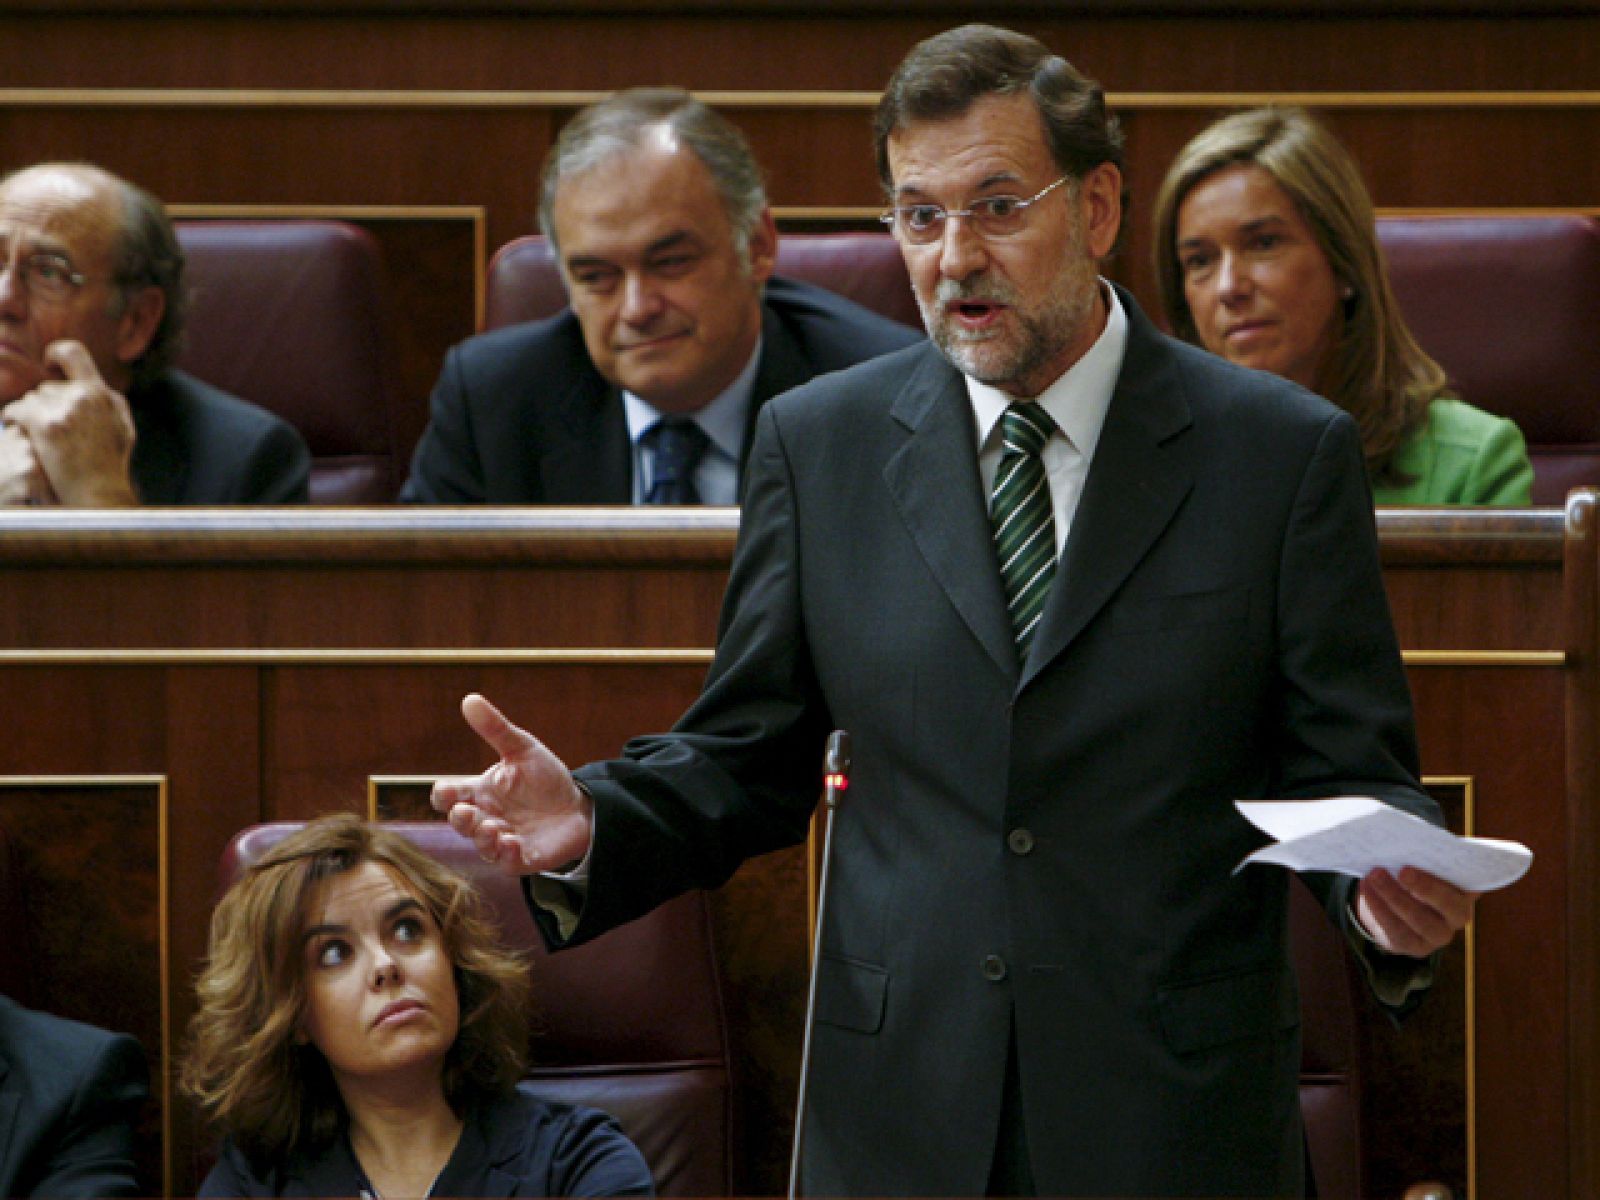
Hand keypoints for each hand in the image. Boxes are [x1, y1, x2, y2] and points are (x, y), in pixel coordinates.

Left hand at [2, 341, 136, 506]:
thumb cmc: (109, 468)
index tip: (48, 364)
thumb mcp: (122, 428)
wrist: (100, 493)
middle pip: (47, 387)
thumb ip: (107, 403)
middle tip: (45, 427)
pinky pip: (16, 410)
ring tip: (35, 435)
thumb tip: (91, 387)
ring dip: (28, 415)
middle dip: (42, 406)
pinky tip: (16, 429)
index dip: (55, 353)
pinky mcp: (47, 423)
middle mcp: (86, 396)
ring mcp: (66, 408)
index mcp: (104, 394)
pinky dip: (12, 419)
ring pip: (30, 399)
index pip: (73, 352)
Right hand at [431, 693, 593, 874]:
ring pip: (481, 845)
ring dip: (482, 838)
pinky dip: (506, 854)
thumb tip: (470, 699)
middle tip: (465, 811)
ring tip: (491, 828)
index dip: (443, 795)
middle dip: (459, 819)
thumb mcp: (522, 749)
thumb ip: (495, 729)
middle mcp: (485, 817)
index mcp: (479, 792)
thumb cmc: (544, 778)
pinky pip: (506, 862)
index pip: (448, 796)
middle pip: (460, 822)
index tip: (448, 791)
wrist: (578, 805)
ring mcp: (501, 840)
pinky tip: (512, 842)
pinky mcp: (521, 858)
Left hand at [1355, 865, 1477, 958]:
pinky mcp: (1412, 945)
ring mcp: (1437, 935)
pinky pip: (1395, 929)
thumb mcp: (1422, 863)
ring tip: (1374, 876)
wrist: (1393, 903)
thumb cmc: (1413, 874)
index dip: (1464, 874)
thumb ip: (1423, 855)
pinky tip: (1367, 889)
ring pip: (1419, 920)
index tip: (1448, 859)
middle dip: (1427, 887)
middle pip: (1450, 906)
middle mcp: (1458, 916)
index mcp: (1467, 890)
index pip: (1474, 883)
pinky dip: (1378, 907)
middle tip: (1403, 870)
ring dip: (1394, 896)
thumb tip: (1407, 839)